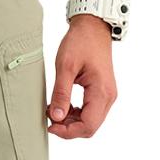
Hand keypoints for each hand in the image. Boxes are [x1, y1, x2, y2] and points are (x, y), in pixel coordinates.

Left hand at [47, 16, 117, 138]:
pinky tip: (63, 106)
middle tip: (50, 117)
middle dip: (68, 128)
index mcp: (101, 92)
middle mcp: (108, 97)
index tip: (50, 126)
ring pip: (90, 122)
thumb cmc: (80, 42)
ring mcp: (107, 95)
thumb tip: (56, 117)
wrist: (93, 27)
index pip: (88, 126)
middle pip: (90, 127)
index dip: (68, 132)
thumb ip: (61, 94)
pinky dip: (75, 114)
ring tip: (54, 110)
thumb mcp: (65, 67)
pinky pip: (90, 112)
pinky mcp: (102, 93)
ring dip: (70, 122)